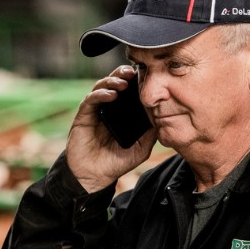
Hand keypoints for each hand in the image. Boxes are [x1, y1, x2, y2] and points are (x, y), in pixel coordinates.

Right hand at [67, 65, 155, 192]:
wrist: (95, 176)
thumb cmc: (117, 161)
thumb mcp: (142, 148)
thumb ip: (152, 133)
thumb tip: (165, 117)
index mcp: (122, 112)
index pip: (129, 90)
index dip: (136, 80)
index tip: (147, 75)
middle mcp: (108, 107)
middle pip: (115, 82)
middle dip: (123, 74)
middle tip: (133, 71)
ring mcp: (96, 110)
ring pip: (102, 87)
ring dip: (112, 81)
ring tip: (123, 82)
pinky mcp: (84, 116)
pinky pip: (91, 100)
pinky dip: (101, 94)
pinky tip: (111, 95)